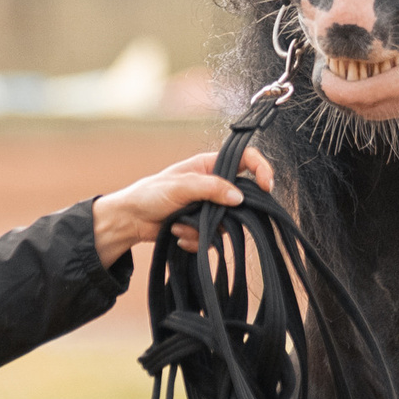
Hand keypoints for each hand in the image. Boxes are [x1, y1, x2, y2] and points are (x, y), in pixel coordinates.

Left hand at [92, 148, 277, 265]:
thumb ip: (210, 188)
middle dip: (225, 213)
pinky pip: (214, 238)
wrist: (131, 220)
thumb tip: (238, 197)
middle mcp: (214, 185)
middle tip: (210, 218)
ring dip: (203, 228)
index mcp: (210, 165)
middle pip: (241, 198)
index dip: (261, 169)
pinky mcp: (203, 226)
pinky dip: (196, 239)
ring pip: (227, 222)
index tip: (267, 187)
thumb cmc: (150, 194)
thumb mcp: (180, 186)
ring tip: (179, 223)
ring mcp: (210, 207)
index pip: (245, 159)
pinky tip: (178, 233)